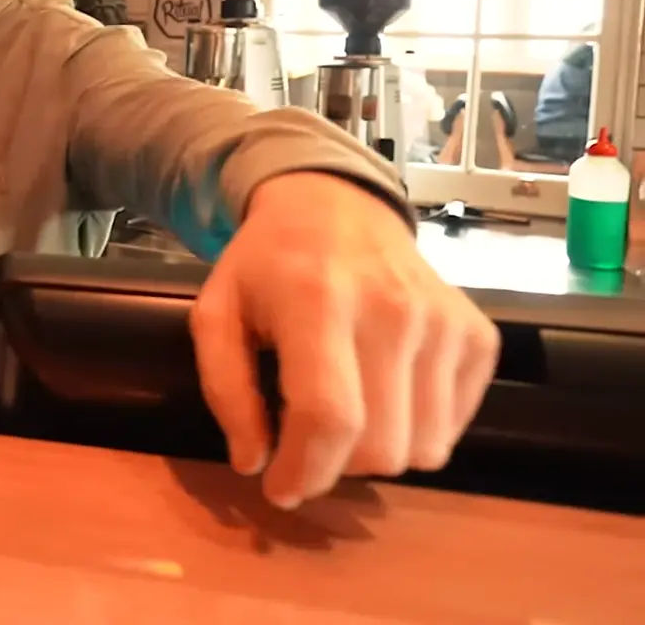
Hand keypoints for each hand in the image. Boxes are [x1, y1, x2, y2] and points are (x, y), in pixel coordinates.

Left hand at [189, 172, 498, 507]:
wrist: (335, 206)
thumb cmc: (267, 265)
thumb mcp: (216, 313)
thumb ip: (224, 389)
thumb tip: (253, 461)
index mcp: (317, 300)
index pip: (329, 416)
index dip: (304, 470)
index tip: (279, 488)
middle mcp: (393, 309)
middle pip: (381, 446)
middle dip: (335, 466)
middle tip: (307, 441)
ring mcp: (444, 321)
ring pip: (425, 448)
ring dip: (378, 452)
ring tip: (346, 413)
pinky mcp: (478, 333)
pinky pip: (455, 425)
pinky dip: (419, 428)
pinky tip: (385, 392)